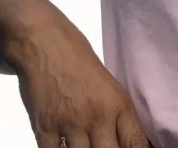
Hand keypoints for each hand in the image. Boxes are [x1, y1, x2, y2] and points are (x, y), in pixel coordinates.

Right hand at [12, 14, 150, 147]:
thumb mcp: (107, 82)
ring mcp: (70, 124)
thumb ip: (116, 115)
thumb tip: (123, 140)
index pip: (136, 144)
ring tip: (82, 143)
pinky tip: (62, 144)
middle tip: (102, 145)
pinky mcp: (44, 128)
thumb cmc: (75, 54)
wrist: (41, 39)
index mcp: (116, 103)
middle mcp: (97, 116)